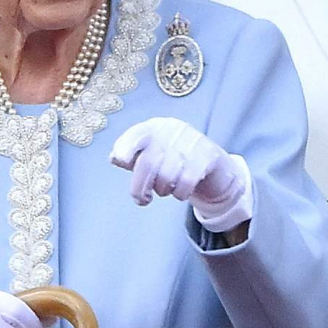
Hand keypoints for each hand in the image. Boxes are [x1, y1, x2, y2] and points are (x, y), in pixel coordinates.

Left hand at [109, 117, 251, 231]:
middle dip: (140, 187)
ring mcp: (192, 141)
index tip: (120, 160)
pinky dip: (179, 193)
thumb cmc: (175, 163)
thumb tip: (114, 157)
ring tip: (166, 190)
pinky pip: (186, 181)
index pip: (137, 134)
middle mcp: (173, 130)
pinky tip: (180, 192)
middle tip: (142, 200)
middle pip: (148, 162)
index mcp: (156, 127)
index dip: (126, 146)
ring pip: (166, 175)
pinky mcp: (209, 155)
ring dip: (162, 190)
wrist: (214, 170)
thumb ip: (131, 157)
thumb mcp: (152, 157)